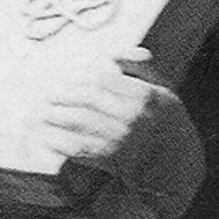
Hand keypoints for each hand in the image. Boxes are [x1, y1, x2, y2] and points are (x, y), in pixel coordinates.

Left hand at [37, 47, 175, 181]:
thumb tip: (113, 53)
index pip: (103, 78)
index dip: (81, 77)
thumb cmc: (165, 124)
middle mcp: (133, 115)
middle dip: (64, 95)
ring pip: (80, 120)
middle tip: (48, 95)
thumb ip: (139, 69)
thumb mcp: (162, 91)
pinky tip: (50, 137)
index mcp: (145, 95)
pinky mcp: (111, 159)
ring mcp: (121, 138)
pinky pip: (80, 147)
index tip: (67, 77)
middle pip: (88, 98)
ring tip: (44, 112)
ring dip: (57, 116)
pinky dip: (62, 142)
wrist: (174, 165)